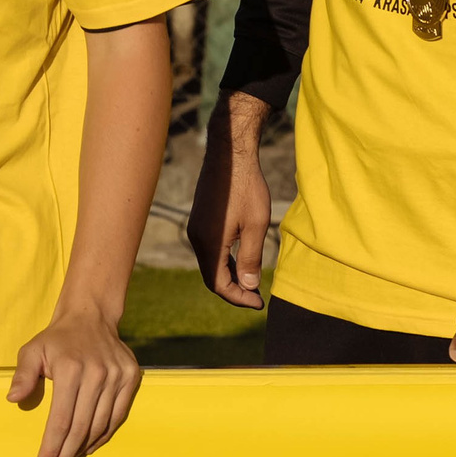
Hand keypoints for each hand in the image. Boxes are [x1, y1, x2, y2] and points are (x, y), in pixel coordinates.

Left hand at [9, 309, 140, 456]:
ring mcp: (116, 375)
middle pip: (80, 428)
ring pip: (100, 425)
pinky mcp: (130, 377)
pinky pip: (117, 416)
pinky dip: (102, 435)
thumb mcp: (32, 350)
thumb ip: (22, 375)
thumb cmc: (57, 339)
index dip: (51, 446)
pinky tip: (88, 447)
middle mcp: (96, 372)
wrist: (91, 316)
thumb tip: (13, 399)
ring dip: (82, 449)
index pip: (61, 419)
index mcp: (69, 367)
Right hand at [185, 106, 270, 308]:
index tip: (259, 302)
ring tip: (252, 282)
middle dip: (234, 290)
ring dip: (229, 276)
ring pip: (209, 264)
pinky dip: (224, 261)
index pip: (219, 284)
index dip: (239, 298)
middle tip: (257, 296)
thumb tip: (249, 286)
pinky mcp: (199, 220)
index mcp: (209, 242)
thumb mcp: (256, 225)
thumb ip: (252, 258)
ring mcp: (196, 228)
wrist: (229, 154)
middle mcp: (197, 238)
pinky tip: (240, 260)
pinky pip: (209, 250)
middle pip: (211, 277)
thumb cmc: (246, 187)